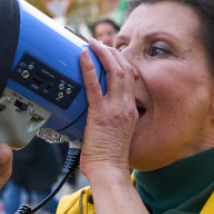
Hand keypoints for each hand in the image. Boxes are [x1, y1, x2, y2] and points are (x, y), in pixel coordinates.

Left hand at [78, 40, 139, 182]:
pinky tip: (83, 56)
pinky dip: (89, 67)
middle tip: (100, 43)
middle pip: (125, 69)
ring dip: (104, 54)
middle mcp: (126, 106)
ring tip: (93, 44)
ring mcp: (115, 109)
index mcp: (131, 110)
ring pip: (115, 72)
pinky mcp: (101, 114)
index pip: (131, 78)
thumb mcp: (116, 131)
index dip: (121, 61)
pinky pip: (94, 85)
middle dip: (113, 52)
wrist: (109, 170)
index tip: (112, 54)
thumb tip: (96, 110)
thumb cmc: (109, 157)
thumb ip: (110, 117)